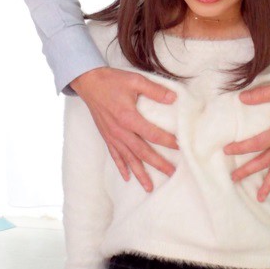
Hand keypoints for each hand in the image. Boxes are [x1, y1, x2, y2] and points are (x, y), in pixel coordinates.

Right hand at [70, 66, 179, 192]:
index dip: (168, 141)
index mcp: (129, 117)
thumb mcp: (135, 80)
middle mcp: (120, 131)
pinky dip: (122, 167)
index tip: (181, 147)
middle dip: (158, 164)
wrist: (88, 82)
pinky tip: (128, 177)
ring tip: (149, 187)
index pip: (153, 134)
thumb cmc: (112, 80)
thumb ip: (155, 90)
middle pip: (142, 152)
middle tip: (172, 173)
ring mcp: (112, 136)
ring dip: (140, 173)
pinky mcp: (106, 136)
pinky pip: (115, 155)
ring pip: (129, 158)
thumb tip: (174, 98)